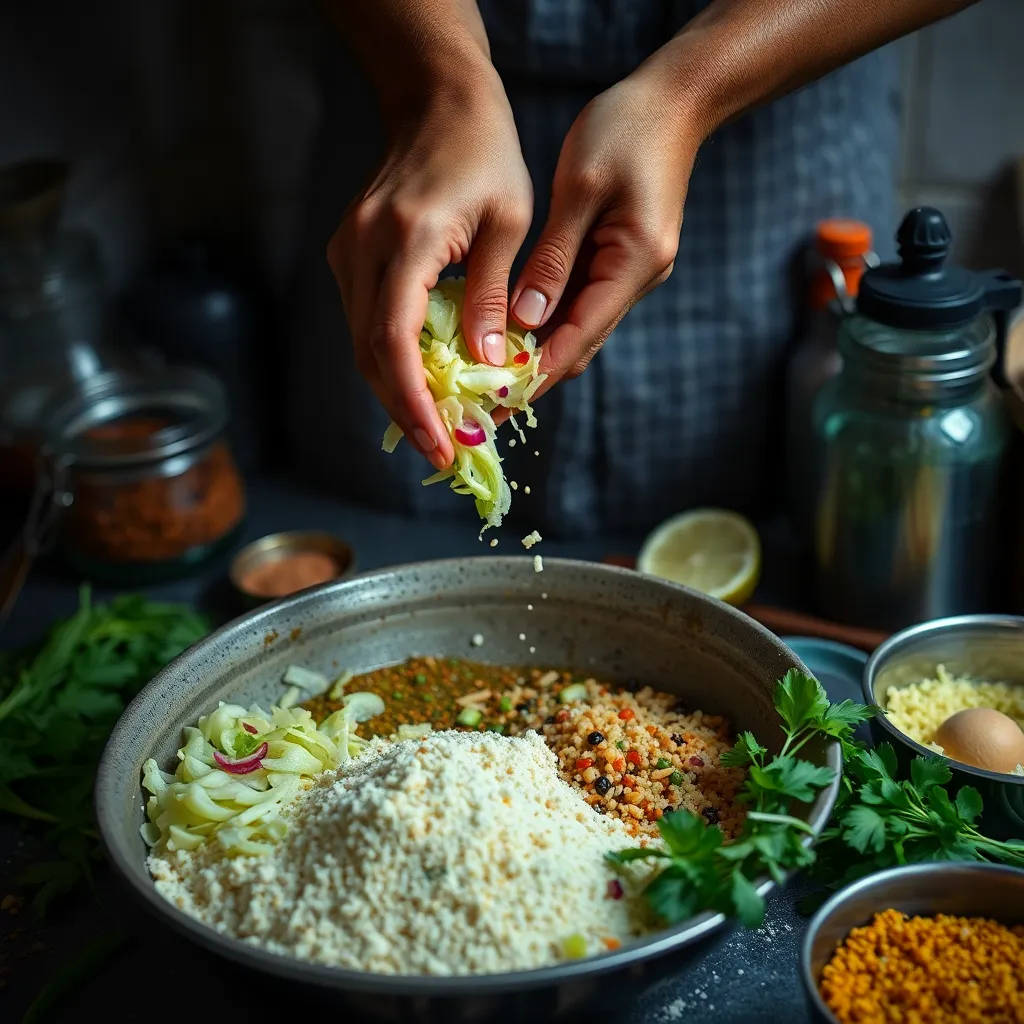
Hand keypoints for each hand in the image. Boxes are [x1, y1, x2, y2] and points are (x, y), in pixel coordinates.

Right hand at [328, 64, 532, 470]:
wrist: (435, 101)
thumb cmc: (485, 155)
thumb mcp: (507, 225)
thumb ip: (492, 298)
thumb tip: (488, 366)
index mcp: (405, 240)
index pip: (393, 341)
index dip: (413, 401)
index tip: (440, 443)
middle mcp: (362, 248)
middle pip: (369, 354)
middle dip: (404, 410)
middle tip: (440, 451)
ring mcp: (347, 251)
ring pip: (362, 344)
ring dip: (397, 390)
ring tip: (437, 426)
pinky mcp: (349, 254)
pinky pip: (366, 322)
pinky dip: (392, 360)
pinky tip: (424, 381)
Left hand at [509, 70, 703, 393]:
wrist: (674, 100)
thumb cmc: (626, 129)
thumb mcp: (581, 189)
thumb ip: (554, 258)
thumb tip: (527, 320)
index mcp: (636, 263)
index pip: (581, 334)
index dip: (540, 370)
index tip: (500, 398)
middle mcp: (638, 278)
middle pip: (582, 341)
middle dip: (535, 372)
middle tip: (486, 398)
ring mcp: (631, 272)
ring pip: (579, 325)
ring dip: (540, 350)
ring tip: (490, 373)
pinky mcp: (620, 259)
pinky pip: (579, 300)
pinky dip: (547, 319)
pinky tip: (512, 328)